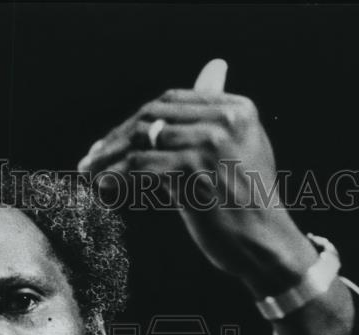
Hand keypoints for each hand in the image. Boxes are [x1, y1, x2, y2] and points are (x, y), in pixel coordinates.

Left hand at [77, 59, 317, 297]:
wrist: (267, 244)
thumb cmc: (250, 205)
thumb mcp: (242, 148)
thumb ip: (218, 117)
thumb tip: (214, 66)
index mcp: (236, 109)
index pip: (171, 102)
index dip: (136, 120)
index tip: (113, 140)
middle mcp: (224, 120)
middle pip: (152, 118)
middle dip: (116, 138)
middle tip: (92, 158)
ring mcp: (209, 145)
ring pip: (141, 141)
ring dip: (109, 159)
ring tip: (91, 175)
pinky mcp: (192, 172)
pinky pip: (140, 168)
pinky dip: (116, 178)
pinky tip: (103, 189)